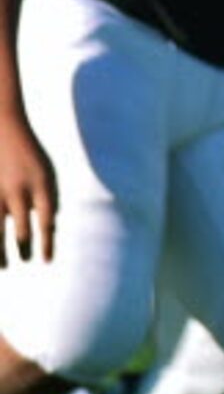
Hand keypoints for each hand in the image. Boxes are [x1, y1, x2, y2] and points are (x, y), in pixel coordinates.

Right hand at [0, 116, 54, 265]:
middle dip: (22, 250)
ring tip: (4, 266)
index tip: (46, 261)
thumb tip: (49, 228)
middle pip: (21, 231)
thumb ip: (49, 200)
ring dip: (0, 253)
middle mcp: (19, 191)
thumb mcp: (47, 173)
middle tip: (22, 262)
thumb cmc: (28, 155)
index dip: (46, 245)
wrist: (4, 127)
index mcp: (42, 186)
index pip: (46, 223)